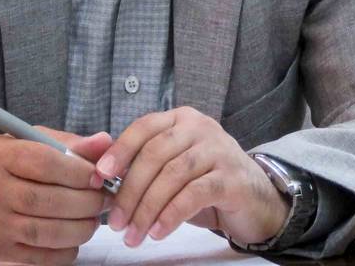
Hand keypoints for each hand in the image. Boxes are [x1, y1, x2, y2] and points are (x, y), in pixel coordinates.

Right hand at [0, 128, 112, 264]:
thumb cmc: (4, 165)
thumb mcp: (28, 142)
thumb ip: (68, 142)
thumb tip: (105, 142)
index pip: (46, 163)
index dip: (79, 172)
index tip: (99, 176)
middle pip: (49, 201)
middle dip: (87, 202)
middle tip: (105, 199)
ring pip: (47, 232)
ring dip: (81, 228)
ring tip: (94, 219)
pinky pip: (40, 258)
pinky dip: (66, 250)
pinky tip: (75, 237)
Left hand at [94, 107, 288, 247]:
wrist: (256, 199)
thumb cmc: (206, 182)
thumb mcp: (172, 167)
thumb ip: (142, 162)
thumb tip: (99, 167)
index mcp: (181, 119)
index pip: (144, 127)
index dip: (118, 151)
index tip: (98, 178)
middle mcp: (201, 128)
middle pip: (155, 154)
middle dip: (129, 191)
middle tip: (116, 223)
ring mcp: (219, 150)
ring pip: (172, 175)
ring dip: (147, 209)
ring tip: (133, 234)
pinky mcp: (232, 178)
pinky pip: (194, 194)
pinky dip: (171, 215)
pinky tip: (157, 232)